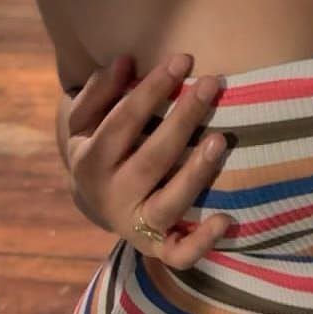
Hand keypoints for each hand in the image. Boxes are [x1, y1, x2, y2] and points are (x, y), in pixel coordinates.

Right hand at [65, 53, 231, 267]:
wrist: (97, 201)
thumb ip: (102, 89)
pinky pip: (178, 253)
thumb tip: (125, 60)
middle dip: (182, 119)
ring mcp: (135, 225)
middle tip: (211, 83)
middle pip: (151, 159)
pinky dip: (201, 242)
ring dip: (195, 174)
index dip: (152, 89)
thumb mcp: (86, 119)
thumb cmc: (102, 144)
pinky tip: (226, 219)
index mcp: (91, 160)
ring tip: (220, 139)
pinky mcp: (157, 247)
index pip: (123, 121)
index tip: (183, 60)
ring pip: (167, 205)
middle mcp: (111, 196)